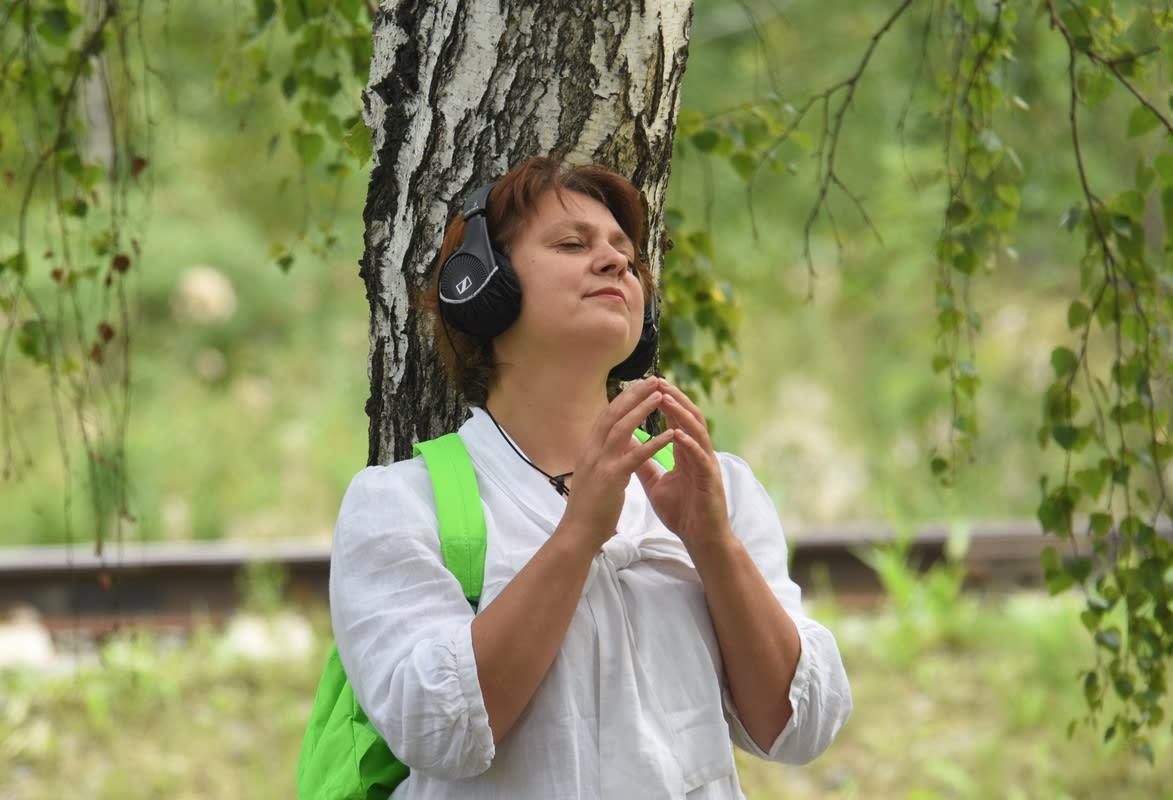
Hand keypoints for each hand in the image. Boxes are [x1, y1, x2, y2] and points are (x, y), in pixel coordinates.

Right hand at [560, 377, 675, 549]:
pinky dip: (653, 443)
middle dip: (633, 394)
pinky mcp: (611, 478)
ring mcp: (600, 463)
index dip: (623, 398)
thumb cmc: (588, 509)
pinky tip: (669, 434)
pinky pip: (635, 456)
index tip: (640, 384)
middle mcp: (591, 451)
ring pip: (621, 428)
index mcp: (588, 449)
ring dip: (642, 410)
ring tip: (661, 396)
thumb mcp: (595, 476)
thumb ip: (604, 458)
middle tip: (654, 379)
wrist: (577, 534)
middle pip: (613, 414)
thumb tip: (617, 447)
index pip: (606, 415)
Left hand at [635, 379, 731, 548]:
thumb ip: (644, 463)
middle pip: (689, 417)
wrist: (699, 539)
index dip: (664, 400)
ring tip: (666, 399)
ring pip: (697, 431)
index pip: (676, 418)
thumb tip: (626, 445)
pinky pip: (701, 458)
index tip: (647, 384)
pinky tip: (677, 434)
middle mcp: (699, 453)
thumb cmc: (682, 511)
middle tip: (657, 381)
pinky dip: (690, 444)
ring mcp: (707, 465)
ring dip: (682, 414)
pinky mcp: (710, 480)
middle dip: (674, 397)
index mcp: (686, 452)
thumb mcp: (656, 484)